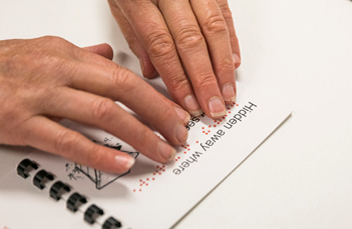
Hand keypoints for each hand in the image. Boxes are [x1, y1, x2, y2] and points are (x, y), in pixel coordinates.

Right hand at [0, 36, 189, 172]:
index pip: (123, 74)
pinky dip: (99, 153)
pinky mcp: (18, 123)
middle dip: (159, 114)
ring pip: (103, 113)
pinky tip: (121, 162)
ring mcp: (38, 95)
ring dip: (139, 135)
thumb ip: (79, 55)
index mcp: (65, 53)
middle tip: (180, 134)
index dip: (155, 96)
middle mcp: (57, 69)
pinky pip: (67, 139)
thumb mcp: (40, 50)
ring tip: (161, 151)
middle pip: (123, 89)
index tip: (175, 112)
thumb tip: (108, 55)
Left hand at [108, 0, 240, 118]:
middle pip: (191, 40)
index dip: (177, 77)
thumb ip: (135, 35)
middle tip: (214, 107)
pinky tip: (233, 61)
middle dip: (204, 79)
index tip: (187, 102)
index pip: (162, 45)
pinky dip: (231, 38)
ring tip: (228, 93)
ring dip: (222, 65)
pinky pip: (223, 11)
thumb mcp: (118, 1)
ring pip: (213, 28)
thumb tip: (153, 72)